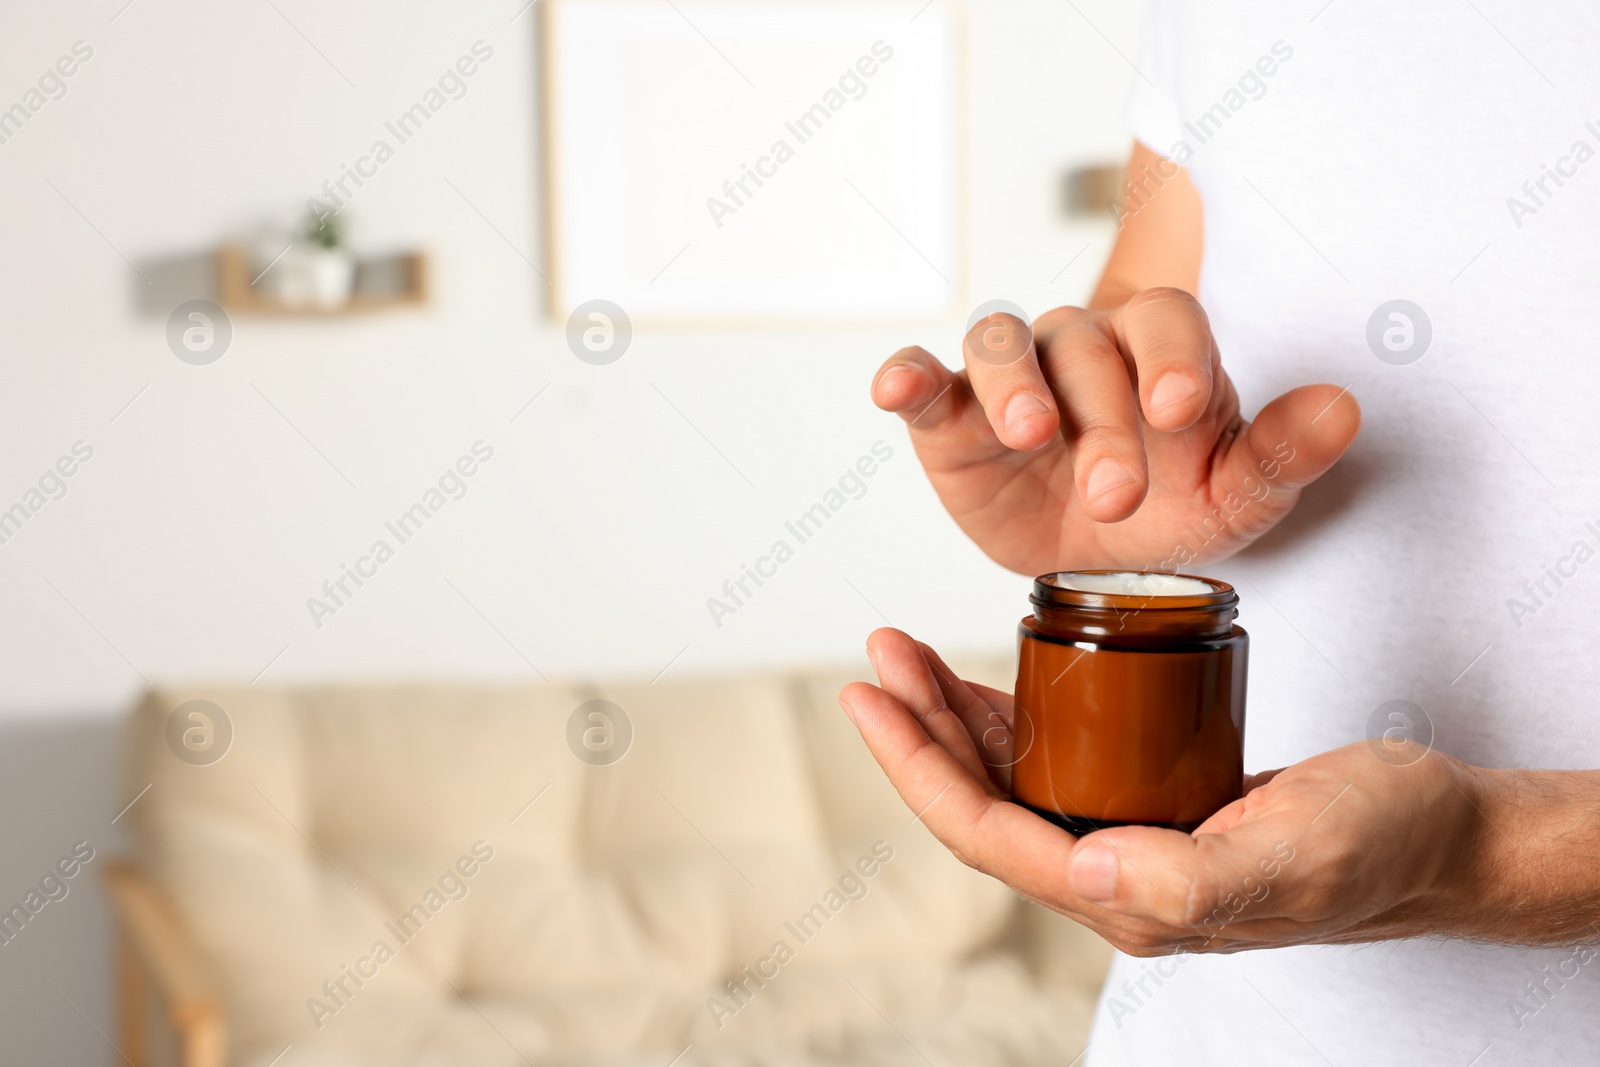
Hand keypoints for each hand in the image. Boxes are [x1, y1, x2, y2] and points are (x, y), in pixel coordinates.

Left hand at [840, 628, 1485, 955]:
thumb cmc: (1380, 840)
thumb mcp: (1296, 851)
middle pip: (980, 806)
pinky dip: (1006, 720)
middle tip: (879, 657)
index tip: (870, 696)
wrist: (1438, 832)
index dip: (917, 768)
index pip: (987, 835)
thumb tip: (1087, 872)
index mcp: (1128, 900)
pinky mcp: (1145, 805)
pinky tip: (981, 684)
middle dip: (918, 732)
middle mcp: (1112, 878)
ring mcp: (1125, 843)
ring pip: (1007, 783)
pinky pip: (1050, 766)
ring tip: (906, 656)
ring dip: (949, 721)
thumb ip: (1192, 880)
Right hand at [871, 290, 1361, 575]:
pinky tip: (897, 388)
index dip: (1171, 358)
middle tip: (1115, 496)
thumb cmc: (1174, 503)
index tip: (1178, 411)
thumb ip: (1282, 453)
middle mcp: (1084, 345)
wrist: (1100, 550)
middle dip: (1102, 420)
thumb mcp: (1234, 496)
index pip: (1166, 323)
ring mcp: (1014, 375)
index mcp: (1160, 347)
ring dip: (1010, 383)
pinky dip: (908, 375)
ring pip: (1001, 342)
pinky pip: (926, 378)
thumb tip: (1343, 408)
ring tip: (1026, 433)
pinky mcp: (951, 415)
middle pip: (1084, 348)